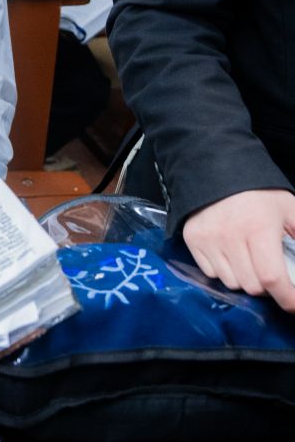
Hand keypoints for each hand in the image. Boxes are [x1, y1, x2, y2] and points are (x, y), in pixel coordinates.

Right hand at [182, 189, 294, 312]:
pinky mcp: (193, 240)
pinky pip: (211, 273)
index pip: (272, 277)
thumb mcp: (289, 210)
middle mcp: (230, 236)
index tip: (294, 305)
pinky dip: (224, 271)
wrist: (217, 171)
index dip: (287, 298)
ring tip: (249, 260)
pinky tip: (230, 255)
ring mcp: (208, 239)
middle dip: (266, 286)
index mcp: (259, 229)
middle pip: (252, 286)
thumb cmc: (258, 193)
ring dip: (244, 279)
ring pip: (231, 283)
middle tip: (271, 271)